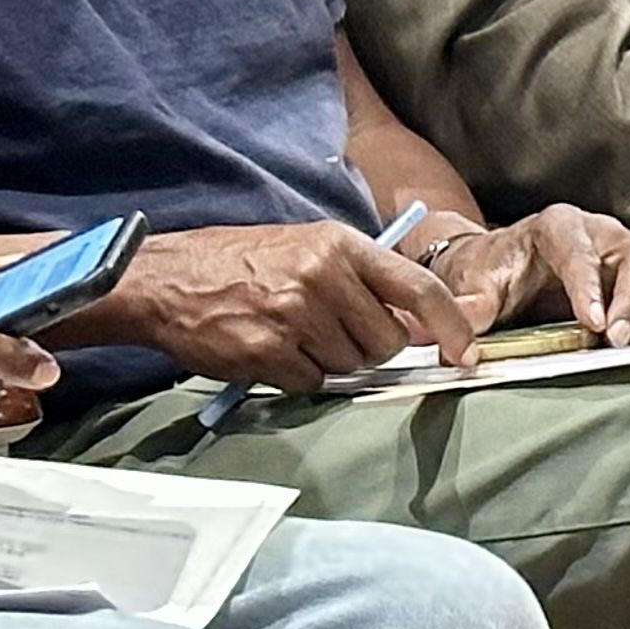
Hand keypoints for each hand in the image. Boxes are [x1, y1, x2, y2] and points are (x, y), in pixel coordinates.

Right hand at [90, 222, 475, 394]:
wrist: (165, 280)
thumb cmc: (244, 263)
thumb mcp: (309, 248)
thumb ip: (365, 280)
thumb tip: (418, 326)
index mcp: (342, 245)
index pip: (419, 288)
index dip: (450, 325)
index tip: (464, 351)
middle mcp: (322, 276)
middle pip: (386, 340)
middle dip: (369, 348)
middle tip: (333, 334)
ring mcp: (293, 315)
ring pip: (350, 366)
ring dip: (330, 362)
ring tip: (295, 335)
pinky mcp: (265, 351)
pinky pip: (311, 383)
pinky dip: (298, 376)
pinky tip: (272, 351)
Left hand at [430, 206, 629, 345]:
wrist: (505, 269)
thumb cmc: (493, 272)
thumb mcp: (475, 284)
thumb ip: (471, 302)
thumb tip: (465, 324)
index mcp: (557, 226)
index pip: (579, 248)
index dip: (588, 284)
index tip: (591, 322)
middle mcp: (601, 231)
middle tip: (619, 340)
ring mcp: (627, 251)